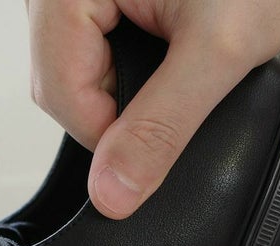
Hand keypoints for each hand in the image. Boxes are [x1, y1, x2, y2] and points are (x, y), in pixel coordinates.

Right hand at [24, 0, 279, 218]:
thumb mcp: (218, 50)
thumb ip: (161, 127)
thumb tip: (112, 192)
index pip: (62, 94)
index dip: (112, 135)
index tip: (161, 136)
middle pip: (65, 86)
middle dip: (122, 108)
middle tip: (182, 82)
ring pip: (82, 75)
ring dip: (130, 89)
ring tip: (181, 57)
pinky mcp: (100, 1)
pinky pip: (98, 54)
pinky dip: (135, 70)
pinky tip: (169, 51)